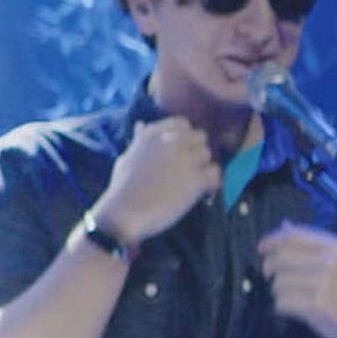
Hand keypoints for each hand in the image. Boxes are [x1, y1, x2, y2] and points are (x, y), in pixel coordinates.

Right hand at [91, 116, 220, 244]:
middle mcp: (171, 141)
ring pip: (208, 155)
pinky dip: (211, 184)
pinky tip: (201, 193)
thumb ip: (139, 141)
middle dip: (195, 151)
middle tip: (188, 169)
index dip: (185, 137)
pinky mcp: (196, 178)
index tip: (179, 151)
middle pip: (199, 138)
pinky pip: (216, 174)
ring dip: (203, 168)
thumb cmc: (120, 189)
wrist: (124, 213)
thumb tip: (141, 125)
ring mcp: (185, 159)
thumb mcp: (126, 158)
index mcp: (152, 134)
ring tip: (193, 184)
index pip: (182, 123)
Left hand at [260, 221, 336, 337]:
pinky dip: (282, 307)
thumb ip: (310, 243)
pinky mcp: (316, 305)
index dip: (271, 241)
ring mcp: (322, 283)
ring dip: (279, 291)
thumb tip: (284, 225)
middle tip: (269, 275)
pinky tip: (296, 308)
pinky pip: (281, 303)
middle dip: (268, 267)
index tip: (262, 249)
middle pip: (279, 258)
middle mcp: (328, 261)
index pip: (290, 236)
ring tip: (295, 296)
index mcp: (333, 246)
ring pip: (278, 283)